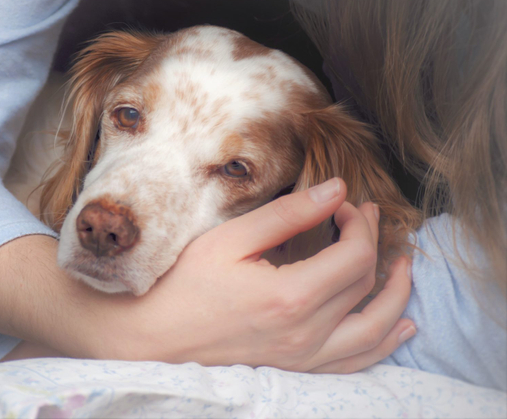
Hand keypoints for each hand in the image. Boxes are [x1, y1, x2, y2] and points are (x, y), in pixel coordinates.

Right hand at [77, 177, 414, 371]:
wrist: (153, 337)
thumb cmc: (183, 284)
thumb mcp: (231, 239)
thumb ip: (288, 214)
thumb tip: (335, 189)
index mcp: (292, 296)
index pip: (355, 255)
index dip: (359, 223)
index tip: (344, 203)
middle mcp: (307, 333)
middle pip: (366, 285)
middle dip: (373, 245)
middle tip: (365, 218)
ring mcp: (304, 357)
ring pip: (375, 329)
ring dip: (396, 297)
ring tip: (404, 271)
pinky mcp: (296, 369)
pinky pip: (356, 361)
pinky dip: (384, 343)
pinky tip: (399, 330)